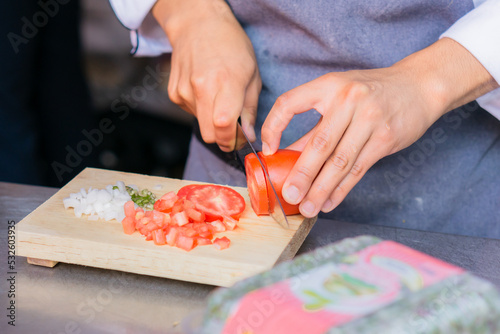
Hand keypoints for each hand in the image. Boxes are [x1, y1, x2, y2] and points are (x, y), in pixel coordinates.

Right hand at [153, 0, 260, 150]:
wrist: (199, 25)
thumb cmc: (231, 47)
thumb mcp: (252, 74)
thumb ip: (250, 109)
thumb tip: (249, 135)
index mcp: (226, 82)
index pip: (223, 126)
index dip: (231, 140)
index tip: (238, 141)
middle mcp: (201, 88)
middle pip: (209, 134)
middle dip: (222, 137)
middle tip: (233, 127)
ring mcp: (184, 91)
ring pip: (200, 125)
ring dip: (212, 120)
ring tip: (219, 97)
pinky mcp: (174, 93)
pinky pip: (191, 114)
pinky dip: (201, 109)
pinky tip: (206, 91)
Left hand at [261, 38, 497, 217]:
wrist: (418, 86)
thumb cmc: (371, 92)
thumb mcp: (338, 98)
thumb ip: (314, 127)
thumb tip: (286, 156)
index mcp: (328, 85)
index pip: (290, 103)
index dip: (273, 127)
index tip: (268, 151)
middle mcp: (348, 100)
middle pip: (319, 144)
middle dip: (302, 174)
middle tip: (289, 195)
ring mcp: (370, 119)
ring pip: (340, 162)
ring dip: (321, 189)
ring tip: (308, 208)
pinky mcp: (386, 138)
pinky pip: (358, 169)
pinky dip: (342, 189)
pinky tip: (329, 202)